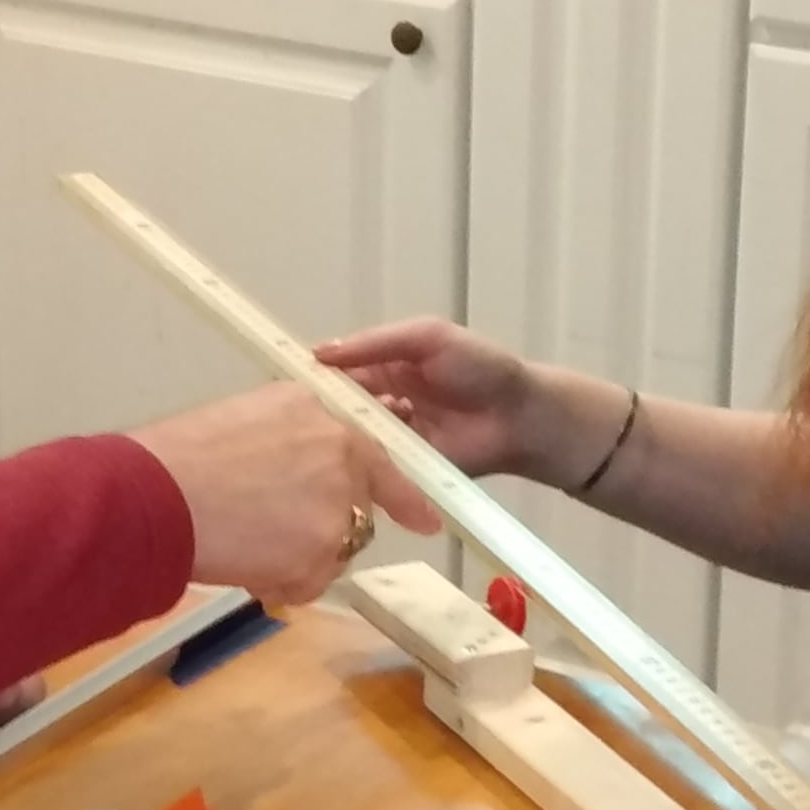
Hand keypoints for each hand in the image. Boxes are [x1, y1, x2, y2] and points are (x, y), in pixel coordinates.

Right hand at [127, 382, 441, 605]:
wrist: (156, 494)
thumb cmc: (181, 457)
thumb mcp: (246, 419)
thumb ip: (291, 439)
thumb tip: (301, 467)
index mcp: (320, 416)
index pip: (374, 454)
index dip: (398, 492)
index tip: (425, 518)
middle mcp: (341, 455)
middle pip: (356, 506)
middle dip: (325, 527)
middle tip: (274, 532)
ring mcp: (337, 503)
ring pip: (335, 546)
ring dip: (302, 556)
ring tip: (247, 545)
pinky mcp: (323, 549)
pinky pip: (314, 580)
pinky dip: (285, 583)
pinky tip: (248, 567)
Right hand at [312, 318, 550, 478]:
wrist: (521, 415)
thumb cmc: (478, 367)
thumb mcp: (427, 337)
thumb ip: (375, 343)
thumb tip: (318, 352)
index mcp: (383, 368)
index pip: (337, 373)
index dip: (314, 379)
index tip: (288, 386)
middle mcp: (381, 404)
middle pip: (340, 410)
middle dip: (326, 412)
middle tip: (307, 417)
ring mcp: (392, 440)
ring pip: (355, 439)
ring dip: (349, 436)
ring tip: (338, 436)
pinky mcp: (404, 471)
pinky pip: (376, 467)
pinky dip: (368, 461)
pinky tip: (366, 455)